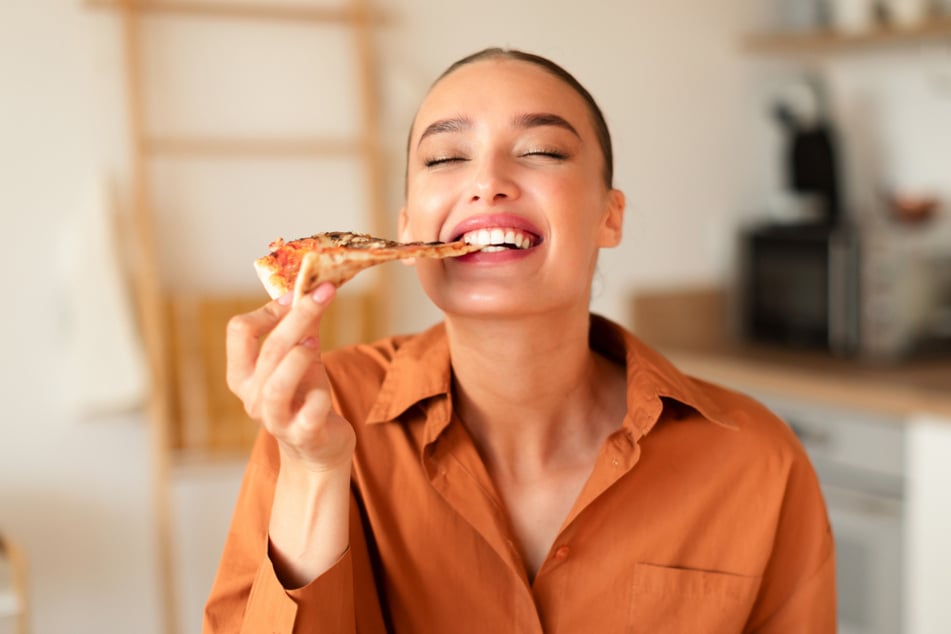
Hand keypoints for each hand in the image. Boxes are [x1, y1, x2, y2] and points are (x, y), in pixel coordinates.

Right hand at [226, 283, 355, 472]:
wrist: (317, 448)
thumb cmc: (304, 397)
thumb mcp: (301, 358)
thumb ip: (302, 327)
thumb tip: (312, 287)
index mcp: (242, 374)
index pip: (239, 331)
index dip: (269, 308)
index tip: (298, 295)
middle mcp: (253, 397)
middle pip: (268, 350)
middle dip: (298, 317)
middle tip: (324, 293)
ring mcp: (276, 419)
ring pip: (278, 384)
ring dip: (299, 357)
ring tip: (316, 343)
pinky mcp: (304, 435)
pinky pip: (309, 413)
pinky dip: (320, 397)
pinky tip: (326, 393)